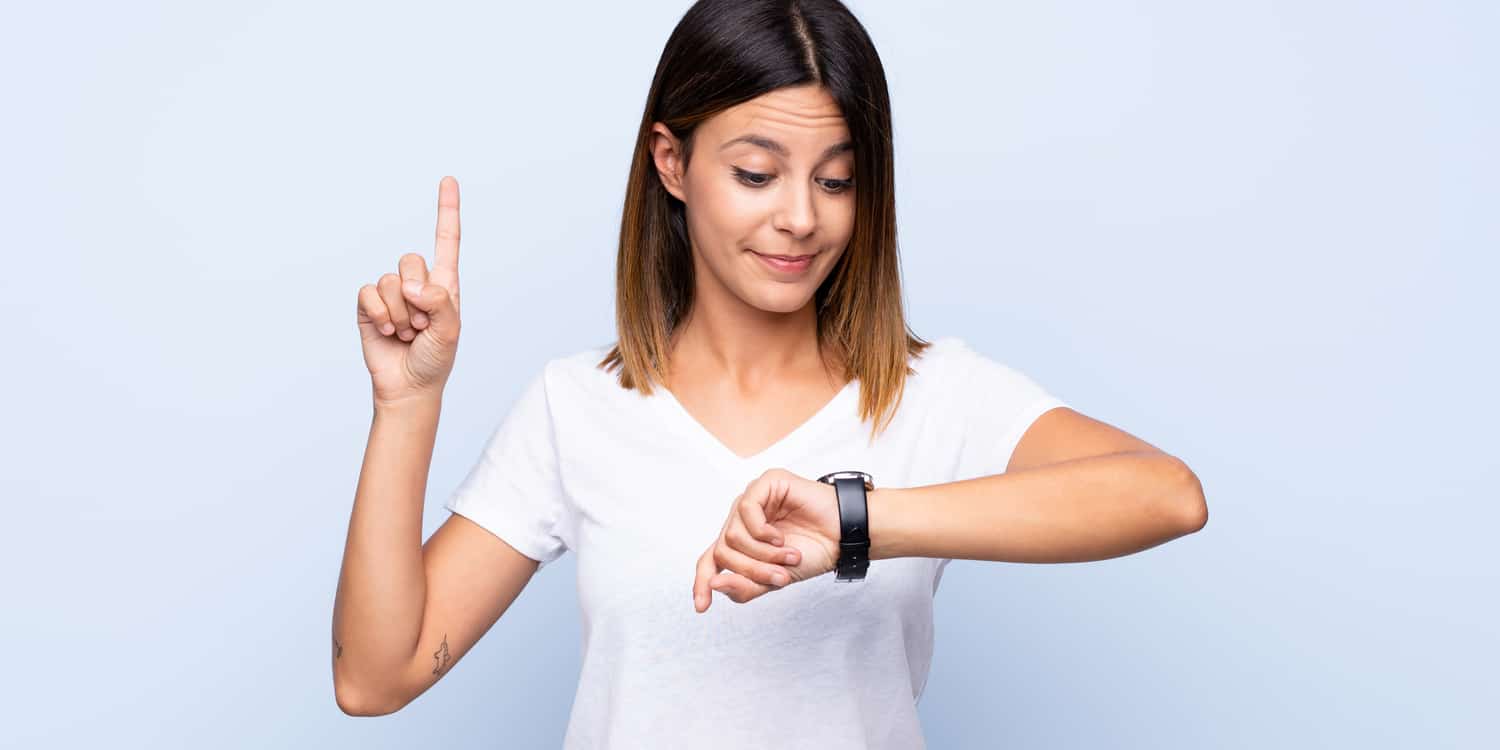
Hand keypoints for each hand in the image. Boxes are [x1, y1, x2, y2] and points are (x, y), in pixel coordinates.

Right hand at [357, 176, 463, 406]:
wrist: (408, 386)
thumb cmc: (435, 359)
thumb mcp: (450, 330)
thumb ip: (439, 301)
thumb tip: (410, 283)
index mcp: (444, 284)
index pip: (447, 240)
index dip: (447, 210)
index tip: (448, 180)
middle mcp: (417, 283)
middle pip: (411, 260)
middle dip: (417, 298)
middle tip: (422, 326)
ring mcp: (392, 294)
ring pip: (390, 281)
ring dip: (400, 313)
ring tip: (407, 334)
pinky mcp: (368, 306)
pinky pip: (369, 293)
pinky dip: (379, 314)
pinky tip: (387, 332)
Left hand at [693, 468, 842, 612]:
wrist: (842, 537)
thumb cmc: (812, 552)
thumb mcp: (774, 580)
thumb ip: (744, 587)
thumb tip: (715, 584)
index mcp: (741, 541)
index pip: (710, 560)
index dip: (702, 583)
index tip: (702, 608)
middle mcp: (741, 519)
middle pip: (723, 551)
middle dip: (750, 570)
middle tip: (780, 577)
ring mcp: (752, 500)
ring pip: (732, 534)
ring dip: (762, 554)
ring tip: (788, 556)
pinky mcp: (765, 484)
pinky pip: (746, 510)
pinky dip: (762, 532)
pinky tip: (780, 538)